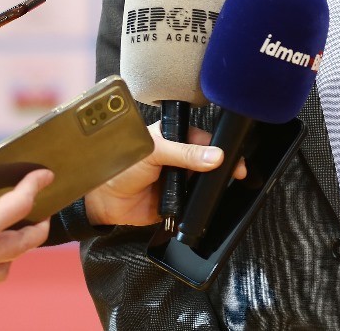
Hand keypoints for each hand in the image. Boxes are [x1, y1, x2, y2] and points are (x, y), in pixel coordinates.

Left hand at [83, 122, 245, 227]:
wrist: (103, 201)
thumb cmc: (121, 167)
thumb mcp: (154, 153)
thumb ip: (185, 154)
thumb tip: (215, 156)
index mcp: (172, 137)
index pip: (202, 138)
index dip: (219, 146)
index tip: (232, 156)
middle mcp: (178, 157)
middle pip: (207, 159)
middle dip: (221, 166)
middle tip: (236, 172)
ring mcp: (178, 179)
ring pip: (203, 180)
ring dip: (211, 184)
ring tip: (224, 186)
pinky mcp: (177, 200)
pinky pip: (195, 200)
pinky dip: (202, 202)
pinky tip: (209, 200)